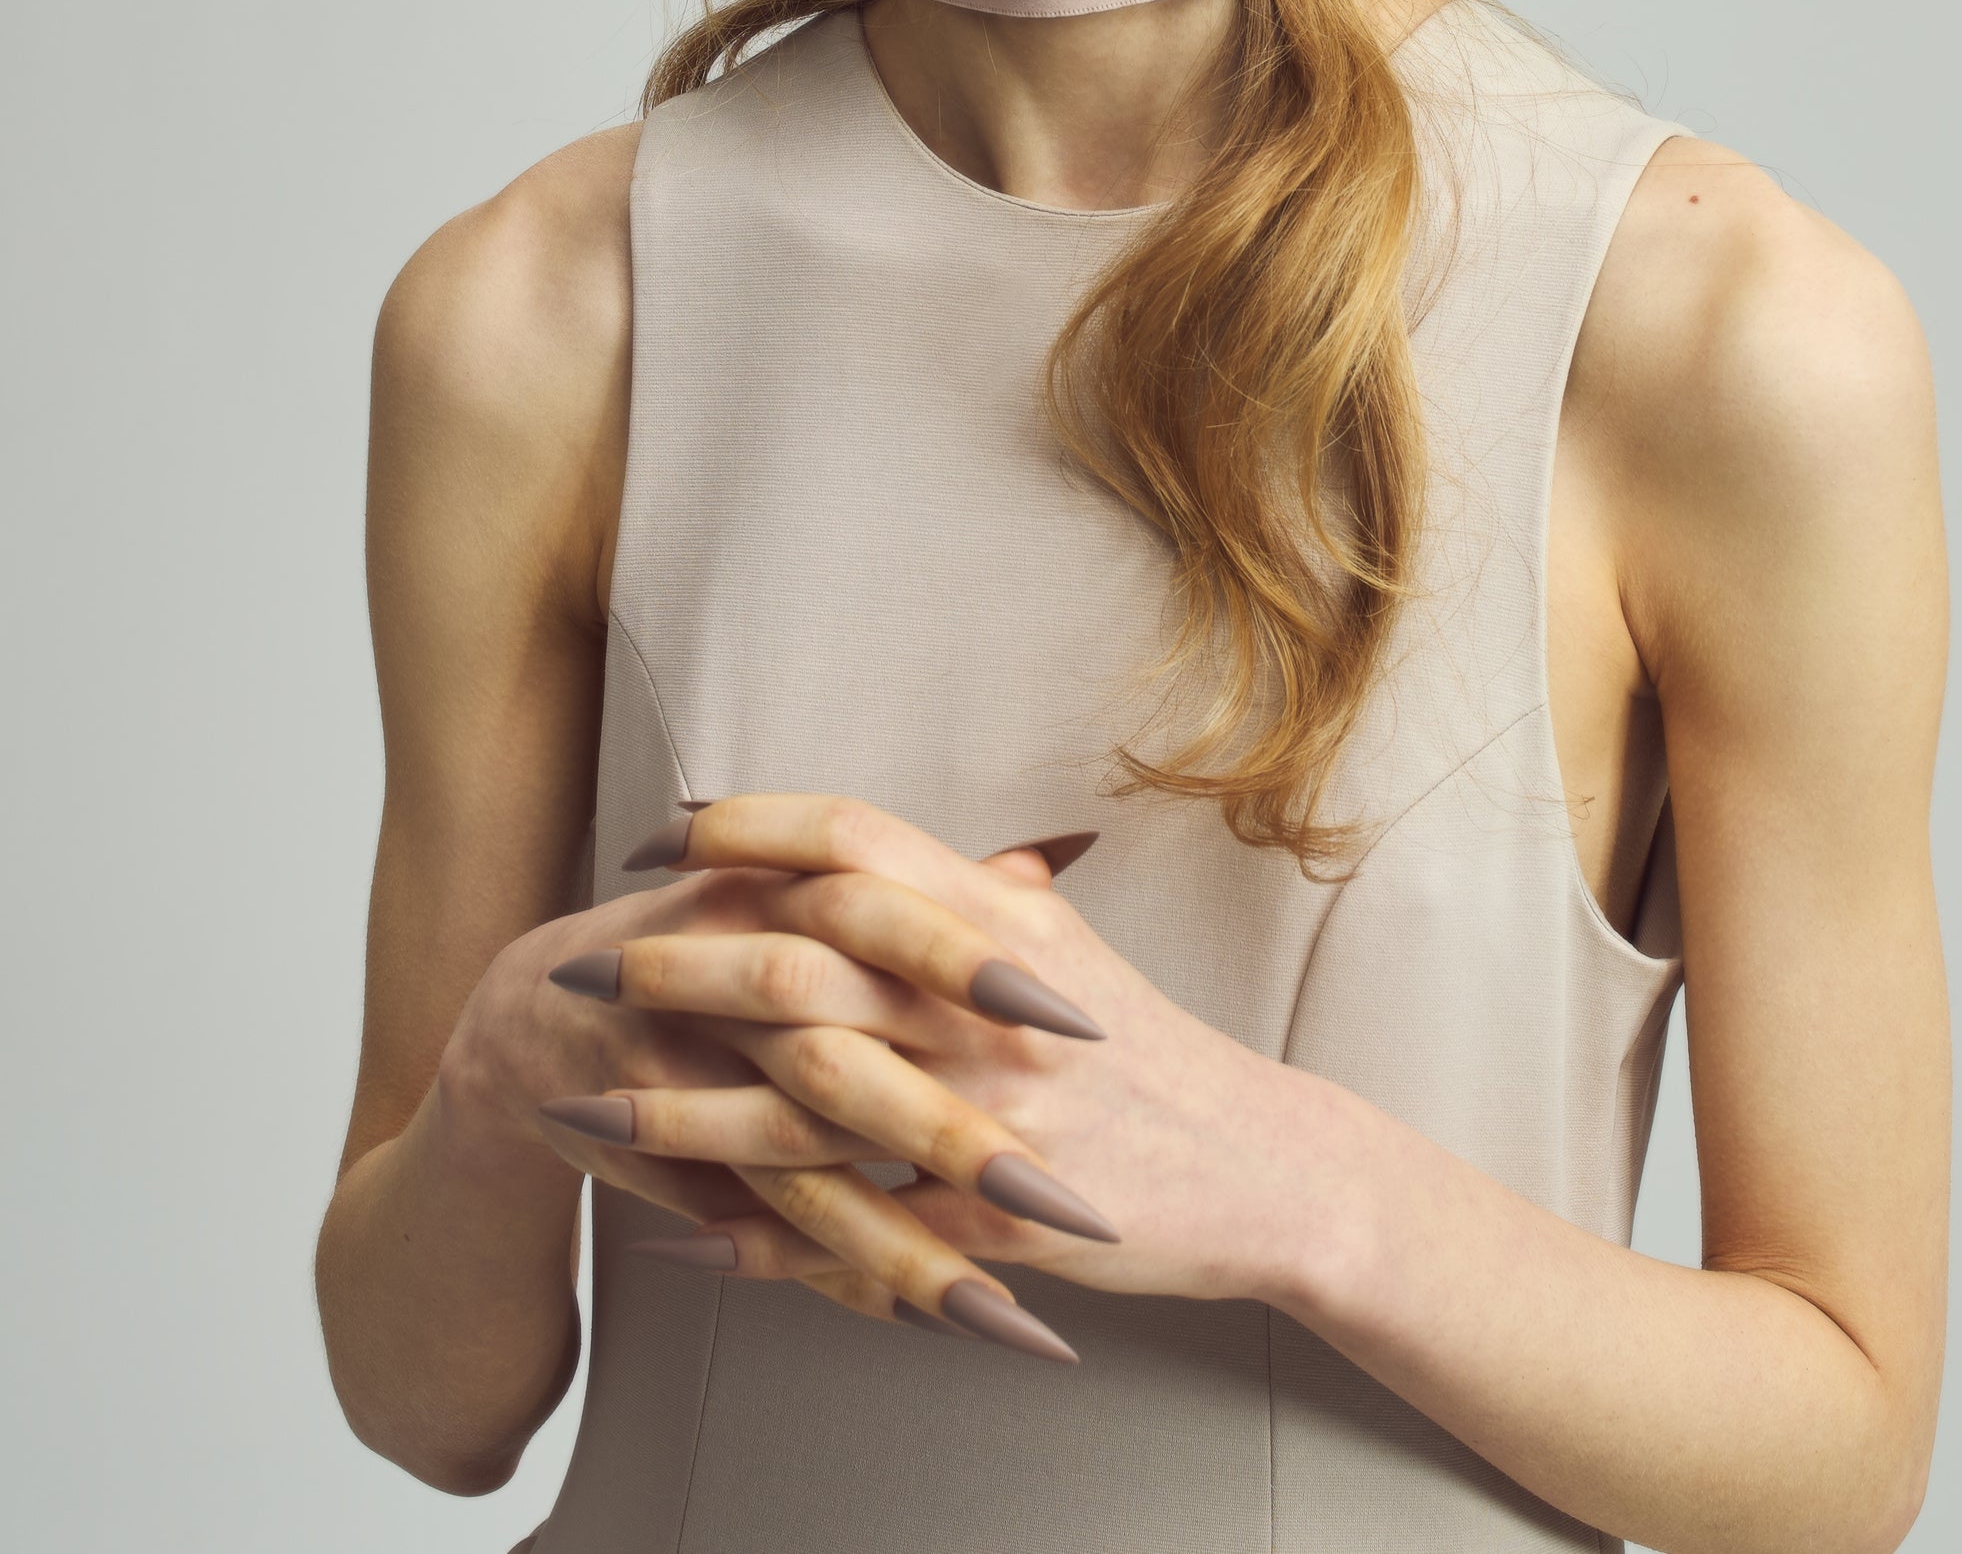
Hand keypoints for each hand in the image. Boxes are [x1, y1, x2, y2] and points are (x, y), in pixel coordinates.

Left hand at [536, 796, 1343, 1354]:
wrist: (1262, 1166)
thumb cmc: (1146, 1049)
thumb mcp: (1063, 944)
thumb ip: (968, 889)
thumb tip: (877, 847)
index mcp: (998, 915)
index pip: (851, 837)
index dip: (743, 829)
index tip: (658, 837)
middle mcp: (986, 1001)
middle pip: (801, 962)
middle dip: (675, 969)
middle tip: (585, 970)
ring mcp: (992, 1112)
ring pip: (801, 1106)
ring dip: (681, 1117)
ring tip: (587, 1119)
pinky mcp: (997, 1219)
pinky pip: (853, 1233)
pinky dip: (759, 1244)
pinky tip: (680, 1246)